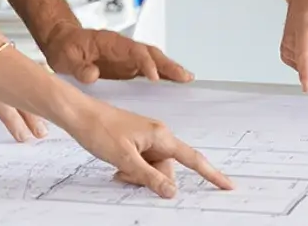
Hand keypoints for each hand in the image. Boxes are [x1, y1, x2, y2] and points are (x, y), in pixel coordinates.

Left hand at [40, 24, 193, 84]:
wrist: (62, 43)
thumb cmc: (66, 48)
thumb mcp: (65, 58)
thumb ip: (79, 67)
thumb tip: (92, 75)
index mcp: (112, 43)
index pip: (135, 51)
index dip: (145, 63)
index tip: (154, 77)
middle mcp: (124, 49)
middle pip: (151, 54)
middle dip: (168, 65)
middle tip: (185, 77)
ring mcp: (127, 59)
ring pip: (154, 62)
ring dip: (170, 70)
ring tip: (186, 80)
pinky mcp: (127, 69)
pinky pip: (148, 71)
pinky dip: (161, 77)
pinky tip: (172, 87)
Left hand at [57, 97, 233, 198]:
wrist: (80, 115)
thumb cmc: (100, 129)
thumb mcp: (124, 159)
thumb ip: (149, 177)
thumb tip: (172, 191)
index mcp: (161, 136)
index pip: (192, 159)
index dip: (211, 174)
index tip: (227, 185)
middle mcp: (158, 136)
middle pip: (167, 170)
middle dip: (150, 180)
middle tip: (125, 175)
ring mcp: (147, 139)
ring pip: (153, 170)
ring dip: (138, 176)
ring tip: (118, 169)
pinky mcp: (137, 143)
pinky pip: (143, 165)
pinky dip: (133, 171)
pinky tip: (118, 167)